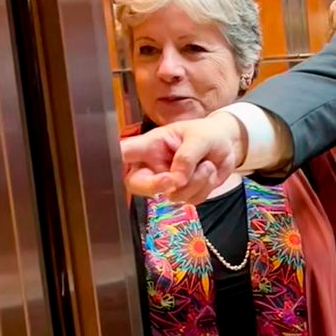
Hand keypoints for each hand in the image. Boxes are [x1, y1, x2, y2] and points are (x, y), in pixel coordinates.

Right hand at [120, 112, 246, 203]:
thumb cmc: (207, 134)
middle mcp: (153, 166)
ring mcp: (167, 182)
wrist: (227, 144)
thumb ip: (187, 156)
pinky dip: (205, 188)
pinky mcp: (183, 193)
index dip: (111, 160)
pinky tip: (209, 173)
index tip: (108, 164)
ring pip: (172, 195)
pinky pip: (190, 200)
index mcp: (150, 145)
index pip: (123, 153)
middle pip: (136, 185)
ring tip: (207, 164)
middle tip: (175, 180)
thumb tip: (177, 180)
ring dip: (196, 182)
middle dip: (156, 186)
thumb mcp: (200, 137)